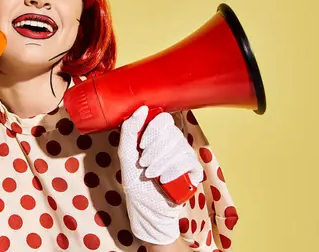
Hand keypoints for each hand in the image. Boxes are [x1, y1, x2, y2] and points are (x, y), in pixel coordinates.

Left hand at [118, 106, 202, 244]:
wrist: (146, 208)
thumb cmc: (135, 182)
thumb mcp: (126, 155)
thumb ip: (129, 131)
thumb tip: (141, 109)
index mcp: (157, 135)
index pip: (163, 119)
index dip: (153, 130)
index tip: (141, 145)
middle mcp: (173, 142)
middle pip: (171, 133)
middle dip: (154, 150)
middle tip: (144, 165)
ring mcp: (184, 156)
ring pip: (179, 147)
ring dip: (161, 162)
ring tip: (151, 174)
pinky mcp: (193, 170)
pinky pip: (188, 162)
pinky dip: (173, 171)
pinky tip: (164, 179)